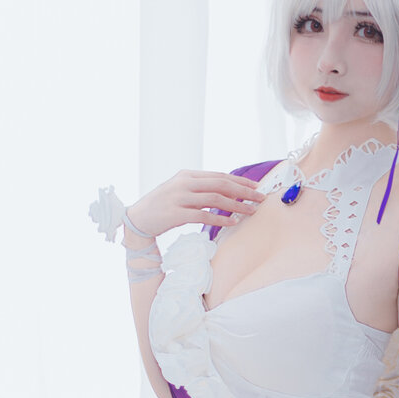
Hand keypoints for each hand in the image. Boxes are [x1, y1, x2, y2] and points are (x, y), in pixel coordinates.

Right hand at [126, 169, 264, 240]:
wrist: (137, 219)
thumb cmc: (162, 206)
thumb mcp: (180, 191)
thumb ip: (200, 188)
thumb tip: (228, 192)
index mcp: (187, 175)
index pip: (219, 175)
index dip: (240, 181)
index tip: (256, 187)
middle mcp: (184, 183)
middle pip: (221, 184)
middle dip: (244, 191)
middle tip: (260, 198)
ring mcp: (179, 198)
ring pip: (215, 199)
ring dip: (236, 205)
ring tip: (251, 211)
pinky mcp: (176, 214)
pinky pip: (203, 215)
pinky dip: (220, 219)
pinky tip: (233, 222)